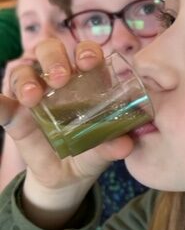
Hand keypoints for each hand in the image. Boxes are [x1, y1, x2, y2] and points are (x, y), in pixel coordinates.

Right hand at [0, 39, 134, 228]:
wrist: (67, 178)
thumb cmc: (90, 153)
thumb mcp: (103, 151)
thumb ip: (113, 146)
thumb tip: (126, 145)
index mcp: (86, 82)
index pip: (85, 54)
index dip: (86, 51)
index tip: (88, 62)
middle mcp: (58, 82)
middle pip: (51, 53)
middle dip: (54, 59)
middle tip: (60, 78)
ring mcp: (34, 95)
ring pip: (24, 71)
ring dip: (26, 79)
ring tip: (32, 97)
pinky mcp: (14, 114)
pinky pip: (1, 102)